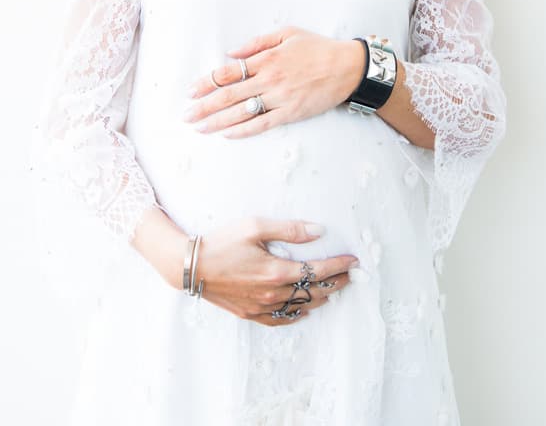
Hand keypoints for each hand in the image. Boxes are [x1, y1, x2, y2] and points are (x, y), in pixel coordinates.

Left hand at [181, 25, 364, 137]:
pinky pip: (262, 124)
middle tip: (186, 115)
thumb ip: (257, 43)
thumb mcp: (287, 34)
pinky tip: (227, 134)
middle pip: (228, 95)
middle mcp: (269, 80)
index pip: (228, 73)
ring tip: (200, 128)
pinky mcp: (291, 113)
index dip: (206, 83)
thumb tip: (230, 53)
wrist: (348, 68)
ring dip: (217, 121)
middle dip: (204, 106)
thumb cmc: (318, 48)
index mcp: (266, 59)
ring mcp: (280, 98)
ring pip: (242, 112)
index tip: (190, 91)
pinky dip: (243, 130)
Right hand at [189, 216, 358, 325]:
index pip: (318, 271)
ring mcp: (262, 306)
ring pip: (300, 306)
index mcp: (277, 271)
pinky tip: (304, 309)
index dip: (339, 266)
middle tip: (349, 275)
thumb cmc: (222, 242)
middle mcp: (273, 293)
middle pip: (314, 291)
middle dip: (336, 283)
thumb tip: (319, 231)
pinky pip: (280, 319)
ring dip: (320, 298)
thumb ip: (290, 229)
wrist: (191, 266)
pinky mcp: (250, 313)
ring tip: (332, 289)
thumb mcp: (255, 226)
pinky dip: (296, 314)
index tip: (354, 261)